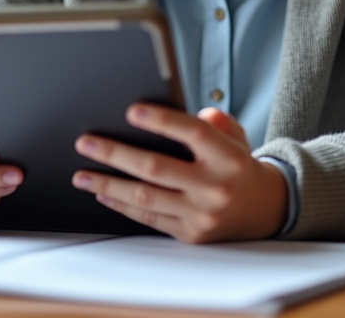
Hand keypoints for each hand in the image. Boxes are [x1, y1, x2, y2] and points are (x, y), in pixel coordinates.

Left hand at [71, 104, 286, 243]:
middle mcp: (215, 187)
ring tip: (81, 175)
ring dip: (108, 185)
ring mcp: (201, 214)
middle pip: (156, 168)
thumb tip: (192, 112)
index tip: (132, 111)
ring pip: (145, 197)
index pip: (192, 133)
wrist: (263, 209)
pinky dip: (122, 205)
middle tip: (86, 143)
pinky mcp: (190, 234)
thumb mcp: (235, 136)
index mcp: (228, 157)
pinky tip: (103, 193)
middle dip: (115, 154)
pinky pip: (148, 218)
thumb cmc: (237, 166)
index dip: (161, 120)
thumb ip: (215, 121)